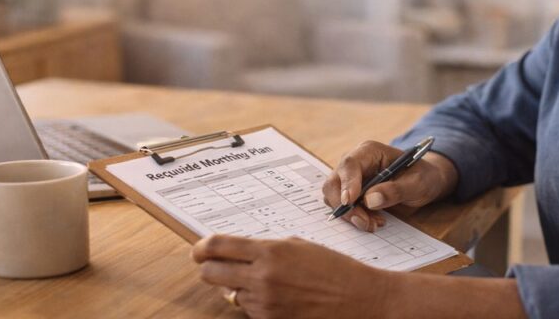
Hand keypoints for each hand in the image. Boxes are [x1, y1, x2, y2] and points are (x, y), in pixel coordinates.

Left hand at [192, 235, 390, 318]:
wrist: (360, 299)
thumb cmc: (335, 270)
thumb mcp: (300, 247)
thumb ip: (267, 249)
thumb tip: (240, 254)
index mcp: (270, 252)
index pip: (218, 246)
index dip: (201, 248)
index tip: (198, 250)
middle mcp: (262, 278)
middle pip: (211, 273)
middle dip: (209, 269)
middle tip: (213, 267)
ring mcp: (265, 304)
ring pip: (232, 295)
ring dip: (240, 289)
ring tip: (268, 283)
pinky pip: (250, 312)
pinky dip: (256, 304)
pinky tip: (279, 298)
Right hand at [322, 140, 457, 231]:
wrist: (426, 182)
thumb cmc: (423, 177)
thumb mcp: (417, 183)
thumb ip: (395, 190)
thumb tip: (370, 200)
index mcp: (370, 151)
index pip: (350, 164)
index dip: (347, 183)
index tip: (349, 202)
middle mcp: (356, 162)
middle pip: (334, 182)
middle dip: (346, 206)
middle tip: (364, 222)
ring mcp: (351, 178)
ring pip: (335, 198)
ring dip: (351, 214)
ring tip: (375, 223)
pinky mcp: (351, 193)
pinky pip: (344, 207)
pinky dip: (355, 217)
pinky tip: (374, 220)